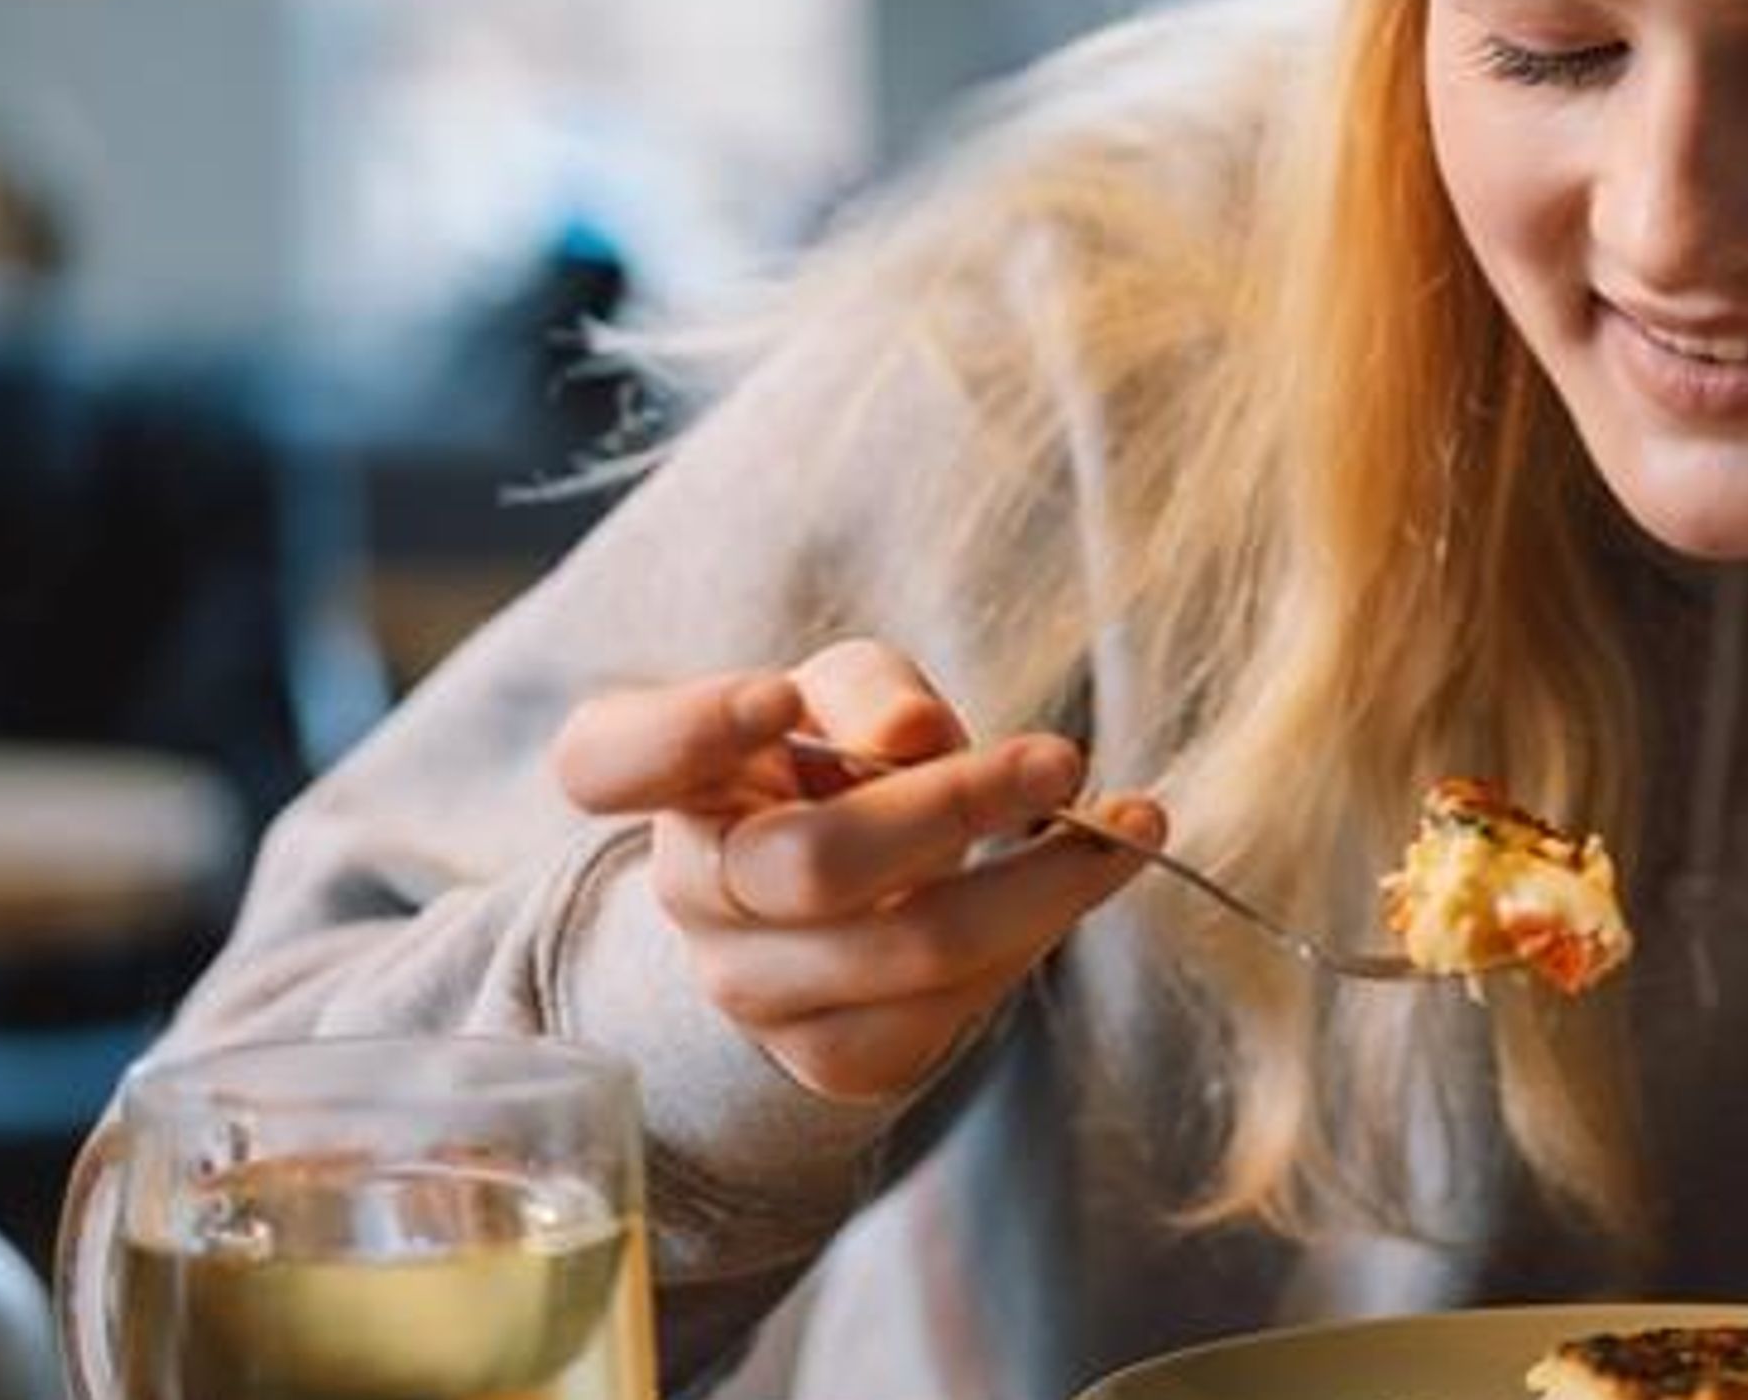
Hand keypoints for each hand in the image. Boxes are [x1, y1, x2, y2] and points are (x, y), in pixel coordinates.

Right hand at [554, 638, 1159, 1103]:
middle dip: (954, 808)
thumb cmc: (828, 765)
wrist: (831, 901)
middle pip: (816, 865)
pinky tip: (1087, 876)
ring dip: (1044, 884)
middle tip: (1061, 757)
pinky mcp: (831, 1058)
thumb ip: (868, 690)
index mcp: (668, 781)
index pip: (613, 761)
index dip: (688, 732)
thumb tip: (912, 735)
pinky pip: (951, 1009)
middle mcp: (690, 890)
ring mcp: (753, 988)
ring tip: (1135, 824)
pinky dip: (1039, 935)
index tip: (775, 695)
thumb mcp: (839, 693)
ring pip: (911, 949)